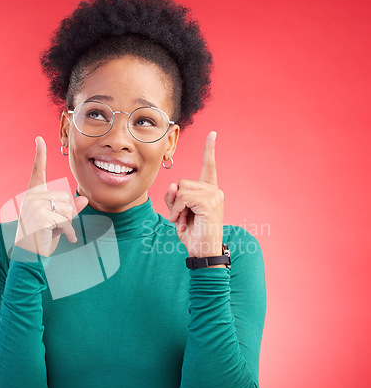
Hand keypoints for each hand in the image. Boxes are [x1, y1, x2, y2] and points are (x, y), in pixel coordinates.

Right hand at [14, 136, 88, 256]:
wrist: (30, 255)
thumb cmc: (44, 237)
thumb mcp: (59, 221)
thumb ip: (71, 210)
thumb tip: (83, 200)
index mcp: (34, 195)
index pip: (37, 171)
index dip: (39, 155)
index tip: (39, 139)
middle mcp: (32, 198)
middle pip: (65, 198)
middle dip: (67, 215)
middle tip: (56, 227)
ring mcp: (34, 208)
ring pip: (67, 209)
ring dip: (68, 224)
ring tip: (55, 233)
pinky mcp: (40, 218)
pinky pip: (65, 221)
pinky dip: (70, 232)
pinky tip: (68, 239)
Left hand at [165, 131, 223, 257]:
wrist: (203, 253)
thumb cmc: (192, 234)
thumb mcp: (178, 213)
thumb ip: (174, 197)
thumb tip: (173, 186)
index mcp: (209, 191)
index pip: (209, 166)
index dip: (209, 150)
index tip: (213, 134)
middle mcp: (214, 191)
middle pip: (182, 182)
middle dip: (175, 201)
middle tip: (180, 218)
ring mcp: (214, 195)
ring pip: (181, 189)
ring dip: (176, 207)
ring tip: (183, 221)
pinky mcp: (209, 202)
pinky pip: (183, 198)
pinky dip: (177, 210)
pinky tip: (182, 222)